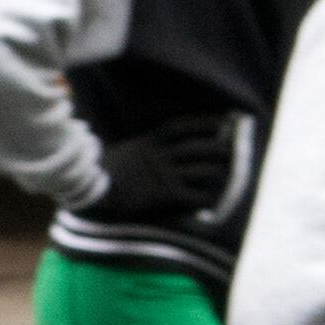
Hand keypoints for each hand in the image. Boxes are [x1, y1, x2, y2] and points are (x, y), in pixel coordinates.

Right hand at [89, 116, 237, 218]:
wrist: (89, 195)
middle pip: (199, 148)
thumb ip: (138, 149)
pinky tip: (213, 202)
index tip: (222, 122)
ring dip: (220, 173)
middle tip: (235, 151)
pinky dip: (206, 198)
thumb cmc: (100, 177)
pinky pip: (194, 196)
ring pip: (202, 170)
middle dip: (220, 148)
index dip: (204, 123)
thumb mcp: (120, 153)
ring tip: (230, 175)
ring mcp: (164, 176)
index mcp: (148, 143)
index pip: (181, 127)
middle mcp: (160, 157)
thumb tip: (145, 147)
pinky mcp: (164, 196)